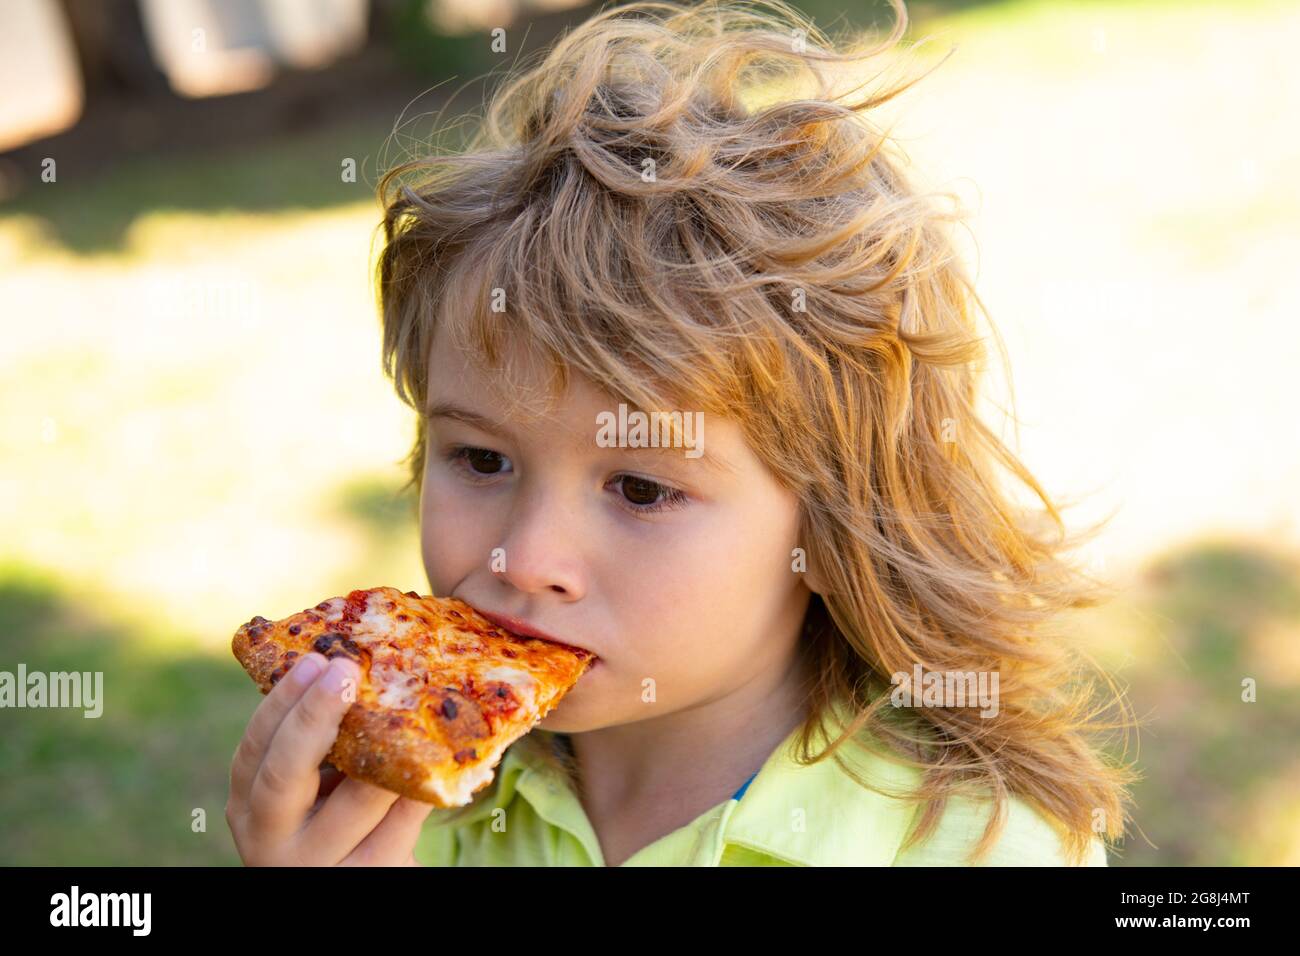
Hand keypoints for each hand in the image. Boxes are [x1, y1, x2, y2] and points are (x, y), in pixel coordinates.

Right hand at [226, 652, 434, 865]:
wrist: (359, 874)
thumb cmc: (337, 818)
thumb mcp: (311, 788)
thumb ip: (321, 744)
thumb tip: (354, 665)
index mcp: (248, 805)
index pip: (256, 747)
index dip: (284, 700)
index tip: (316, 659)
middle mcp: (268, 840)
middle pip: (283, 773)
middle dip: (315, 715)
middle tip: (347, 669)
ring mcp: (315, 865)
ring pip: (353, 802)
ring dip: (383, 752)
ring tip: (406, 707)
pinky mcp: (364, 879)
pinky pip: (398, 828)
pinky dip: (417, 790)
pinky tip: (436, 760)